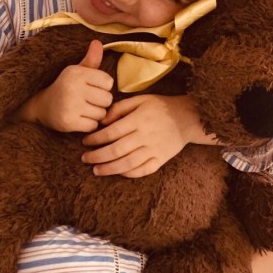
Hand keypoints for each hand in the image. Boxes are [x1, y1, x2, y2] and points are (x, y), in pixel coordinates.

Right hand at [20, 40, 113, 131]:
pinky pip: (93, 126)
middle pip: (107, 99)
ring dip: (95, 115)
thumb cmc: (66, 87)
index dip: (103, 88)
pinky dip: (88, 125)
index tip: (91, 89)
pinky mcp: (68, 121)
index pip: (108, 82)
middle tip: (87, 102)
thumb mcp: (77, 71)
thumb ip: (91, 60)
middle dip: (101, 103)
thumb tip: (97, 42)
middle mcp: (72, 86)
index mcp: (76, 72)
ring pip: (101, 114)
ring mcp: (69, 105)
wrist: (42, 107)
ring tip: (82, 110)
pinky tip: (78, 119)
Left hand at [81, 94, 214, 177]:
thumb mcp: (140, 99)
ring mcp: (154, 149)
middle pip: (117, 150)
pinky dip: (129, 173)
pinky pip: (143, 170)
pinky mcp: (162, 159)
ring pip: (128, 163)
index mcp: (139, 119)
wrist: (187, 117)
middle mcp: (146, 135)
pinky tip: (118, 172)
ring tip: (96, 170)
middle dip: (98, 156)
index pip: (112, 132)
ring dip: (110, 168)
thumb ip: (120, 108)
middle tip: (85, 159)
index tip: (85, 142)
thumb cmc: (161, 106)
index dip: (96, 138)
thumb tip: (102, 121)